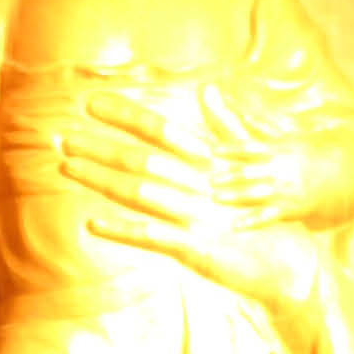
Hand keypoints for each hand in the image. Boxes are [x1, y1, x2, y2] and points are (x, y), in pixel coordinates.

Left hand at [52, 98, 325, 342]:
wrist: (292, 264)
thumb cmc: (264, 214)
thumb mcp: (250, 164)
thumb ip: (226, 126)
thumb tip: (209, 89)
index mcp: (209, 162)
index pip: (161, 129)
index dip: (125, 115)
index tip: (91, 102)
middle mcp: (200, 184)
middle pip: (141, 158)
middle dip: (100, 146)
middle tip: (62, 137)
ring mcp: (197, 215)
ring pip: (139, 192)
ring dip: (100, 179)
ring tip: (67, 168)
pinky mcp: (197, 247)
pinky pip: (151, 236)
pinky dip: (121, 230)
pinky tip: (93, 224)